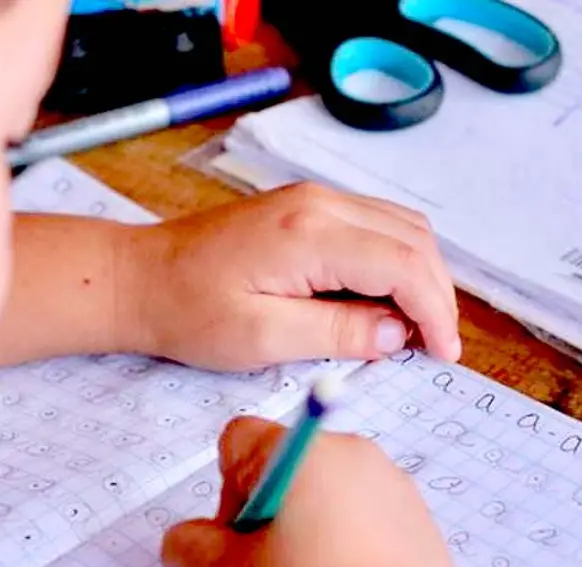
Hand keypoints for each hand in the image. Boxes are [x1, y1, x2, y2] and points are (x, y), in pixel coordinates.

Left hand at [126, 183, 461, 371]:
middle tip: (434, 346)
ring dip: (419, 275)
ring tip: (415, 328)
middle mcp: (319, 203)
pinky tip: (385, 300)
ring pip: (400, 227)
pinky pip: (373, 225)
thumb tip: (396, 333)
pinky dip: (394, 261)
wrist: (139, 278)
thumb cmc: (187, 311)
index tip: (443, 353)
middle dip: (436, 294)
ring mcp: (313, 198)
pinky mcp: (305, 207)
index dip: (434, 311)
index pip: (403, 264)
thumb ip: (337, 332)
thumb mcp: (261, 338)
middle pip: (412, 239)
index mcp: (309, 233)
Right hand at [162, 417, 497, 566]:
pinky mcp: (422, 520)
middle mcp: (353, 451)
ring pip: (328, 493)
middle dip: (271, 510)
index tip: (244, 540)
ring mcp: (395, 484)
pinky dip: (353, 544)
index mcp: (302, 450)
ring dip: (312, 527)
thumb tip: (190, 539)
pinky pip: (369, 517)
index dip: (227, 492)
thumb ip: (187, 545)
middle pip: (285, 465)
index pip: (237, 440)